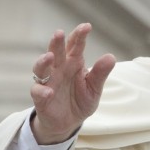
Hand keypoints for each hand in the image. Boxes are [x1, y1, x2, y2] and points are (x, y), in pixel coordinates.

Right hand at [30, 23, 115, 144]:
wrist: (70, 122)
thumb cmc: (81, 100)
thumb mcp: (94, 88)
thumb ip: (100, 73)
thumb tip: (111, 57)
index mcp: (74, 63)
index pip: (75, 46)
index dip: (79, 36)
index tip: (86, 26)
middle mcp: (59, 69)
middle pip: (56, 52)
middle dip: (57, 42)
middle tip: (59, 33)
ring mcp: (48, 82)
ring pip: (41, 68)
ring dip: (44, 61)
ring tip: (49, 57)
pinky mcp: (41, 98)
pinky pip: (38, 92)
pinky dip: (42, 91)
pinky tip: (49, 92)